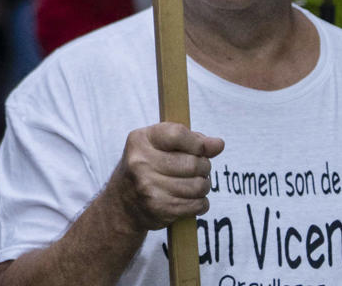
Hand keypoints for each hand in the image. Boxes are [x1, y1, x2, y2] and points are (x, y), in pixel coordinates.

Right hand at [104, 122, 224, 230]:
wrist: (123, 202)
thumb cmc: (147, 166)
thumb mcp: (160, 145)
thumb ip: (191, 140)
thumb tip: (218, 144)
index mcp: (140, 140)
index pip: (178, 134)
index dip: (197, 143)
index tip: (200, 149)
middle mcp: (141, 162)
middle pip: (194, 163)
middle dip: (204, 167)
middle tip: (199, 170)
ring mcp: (148, 187)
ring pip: (199, 186)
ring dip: (203, 186)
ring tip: (195, 184)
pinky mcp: (159, 209)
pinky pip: (197, 205)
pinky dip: (201, 203)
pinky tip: (191, 199)